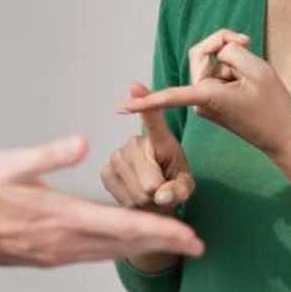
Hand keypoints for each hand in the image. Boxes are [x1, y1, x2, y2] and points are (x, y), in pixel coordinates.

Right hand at [0, 136, 204, 266]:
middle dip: (164, 243)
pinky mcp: (46, 258)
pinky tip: (122, 247)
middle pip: (125, 245)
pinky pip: (91, 256)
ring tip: (169, 246)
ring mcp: (56, 254)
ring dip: (142, 249)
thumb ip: (50, 155)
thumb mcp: (12, 164)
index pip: (124, 225)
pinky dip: (116, 251)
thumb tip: (84, 143)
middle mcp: (66, 241)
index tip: (190, 236)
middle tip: (197, 247)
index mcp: (63, 216)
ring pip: (110, 253)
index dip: (161, 231)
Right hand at [101, 84, 193, 213]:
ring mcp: (117, 155)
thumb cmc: (172, 186)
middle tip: (161, 193)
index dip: (144, 103)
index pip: (153, 120)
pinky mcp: (105, 171)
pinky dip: (132, 204)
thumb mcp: (185, 187)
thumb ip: (180, 191)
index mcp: (160, 139)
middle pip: (149, 180)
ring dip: (146, 201)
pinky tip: (135, 196)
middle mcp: (135, 142)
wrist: (152, 199)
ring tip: (149, 195)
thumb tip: (161, 196)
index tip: (135, 87)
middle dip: (159, 195)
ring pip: (137, 192)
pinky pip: (123, 197)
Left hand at [121, 36, 290, 158]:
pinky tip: (247, 80)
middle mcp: (199, 101)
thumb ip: (232, 51)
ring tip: (251, 74)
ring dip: (230, 60)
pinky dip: (231, 69)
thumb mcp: (258, 68)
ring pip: (210, 63)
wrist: (282, 136)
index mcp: (207, 97)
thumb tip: (216, 51)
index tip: (121, 107)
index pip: (170, 96)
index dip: (146, 100)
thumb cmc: (272, 105)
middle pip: (200, 55)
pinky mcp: (209, 101)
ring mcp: (203, 102)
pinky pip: (215, 74)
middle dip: (221, 44)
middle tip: (247, 41)